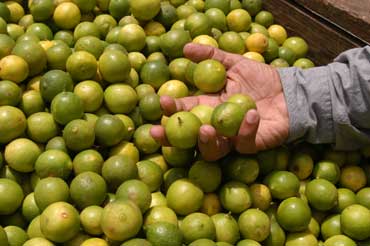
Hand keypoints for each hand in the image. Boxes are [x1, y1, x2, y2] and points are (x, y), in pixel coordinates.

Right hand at [150, 43, 288, 160]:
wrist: (289, 91)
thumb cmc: (261, 79)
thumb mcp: (235, 64)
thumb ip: (212, 57)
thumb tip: (185, 47)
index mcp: (210, 106)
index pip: (186, 111)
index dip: (172, 110)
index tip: (161, 103)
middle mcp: (217, 126)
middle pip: (191, 137)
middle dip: (174, 137)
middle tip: (163, 132)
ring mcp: (233, 138)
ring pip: (213, 149)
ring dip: (207, 141)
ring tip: (206, 128)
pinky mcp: (252, 144)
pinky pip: (244, 142)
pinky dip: (246, 129)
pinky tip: (251, 113)